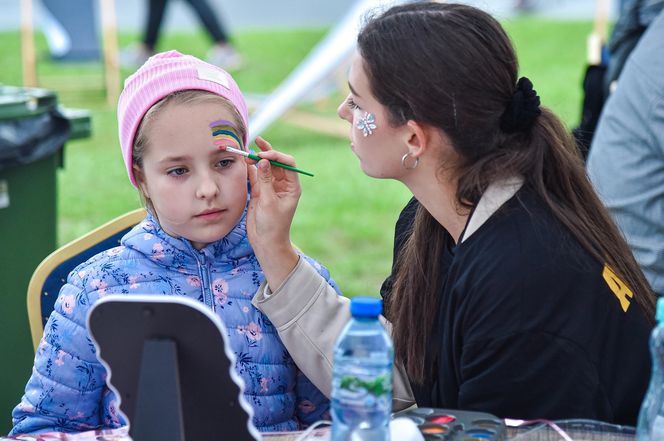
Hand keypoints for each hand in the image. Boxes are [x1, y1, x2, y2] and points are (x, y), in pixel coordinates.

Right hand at [246, 137, 300, 287]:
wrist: (266, 242)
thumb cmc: (273, 225)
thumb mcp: (269, 202)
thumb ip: (265, 181)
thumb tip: (262, 161)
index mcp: (292, 187)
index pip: (288, 164)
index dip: (276, 156)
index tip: (263, 155)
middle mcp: (283, 185)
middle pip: (276, 162)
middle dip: (266, 153)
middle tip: (254, 146)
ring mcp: (271, 187)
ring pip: (265, 167)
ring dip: (256, 159)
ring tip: (246, 152)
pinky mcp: (260, 192)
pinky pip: (256, 176)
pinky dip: (250, 168)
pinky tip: (244, 161)